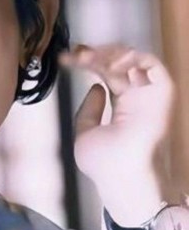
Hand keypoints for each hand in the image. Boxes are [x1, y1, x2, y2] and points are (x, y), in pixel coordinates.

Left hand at [60, 44, 173, 224]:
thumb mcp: (85, 133)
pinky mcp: (162, 95)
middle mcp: (137, 99)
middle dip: (95, 54)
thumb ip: (88, 110)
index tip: (67, 58)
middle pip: (118, 64)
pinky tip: (110, 64)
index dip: (87, 62)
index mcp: (123, 107)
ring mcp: (149, 96)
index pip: (107, 74)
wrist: (122, 177)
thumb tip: (95, 88)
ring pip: (134, 60)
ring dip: (110, 53)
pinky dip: (133, 57)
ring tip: (90, 59)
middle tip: (77, 54)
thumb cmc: (106, 165)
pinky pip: (153, 66)